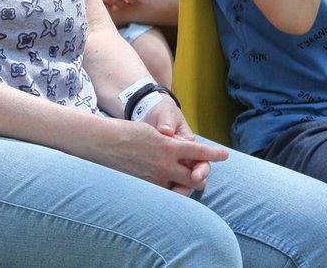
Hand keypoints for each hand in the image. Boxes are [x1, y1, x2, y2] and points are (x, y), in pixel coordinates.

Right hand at [87, 114, 225, 195]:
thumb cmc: (124, 132)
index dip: (214, 154)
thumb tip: (179, 148)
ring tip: (181, 181)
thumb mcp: (150, 132)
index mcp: (169, 147)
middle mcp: (166, 165)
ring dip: (185, 186)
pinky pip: (164, 194)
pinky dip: (168, 190)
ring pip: (182, 190)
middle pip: (196, 178)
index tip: (225, 155)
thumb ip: (168, 142)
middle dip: (200, 176)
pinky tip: (164, 185)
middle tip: (197, 172)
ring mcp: (156, 179)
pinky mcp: (145, 188)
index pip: (199, 151)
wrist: (101, 142)